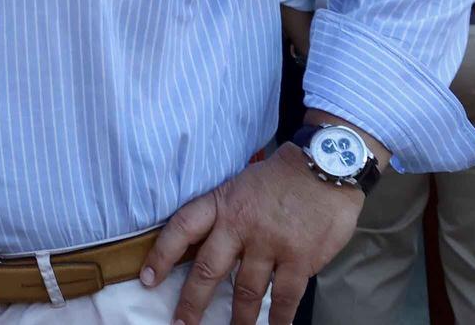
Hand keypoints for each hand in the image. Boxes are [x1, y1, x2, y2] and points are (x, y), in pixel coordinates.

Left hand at [143, 144, 362, 324]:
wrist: (326, 166)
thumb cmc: (280, 178)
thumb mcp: (240, 185)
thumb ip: (224, 213)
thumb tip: (204, 246)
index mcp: (221, 203)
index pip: (182, 229)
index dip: (161, 255)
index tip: (148, 280)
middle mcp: (240, 225)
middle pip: (208, 269)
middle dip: (192, 302)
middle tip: (181, 324)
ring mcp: (270, 243)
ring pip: (246, 290)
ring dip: (238, 318)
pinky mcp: (300, 258)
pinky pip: (285, 297)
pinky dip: (279, 318)